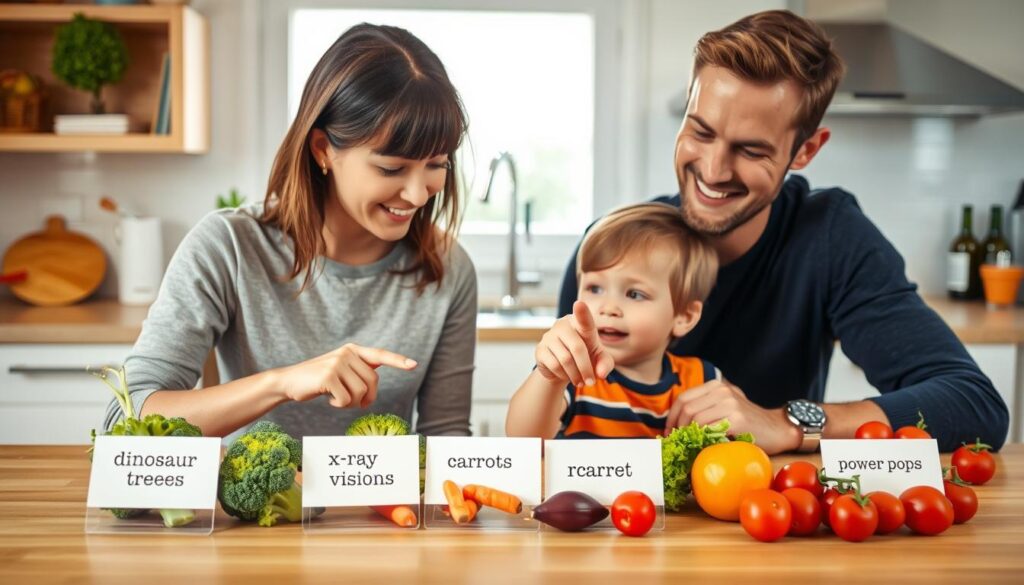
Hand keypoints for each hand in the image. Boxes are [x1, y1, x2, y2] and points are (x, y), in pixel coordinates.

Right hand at [276, 343, 416, 408]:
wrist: (289, 382)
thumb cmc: (318, 381)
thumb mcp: (340, 371)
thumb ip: (357, 372)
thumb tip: (373, 382)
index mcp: (352, 350)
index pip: (380, 355)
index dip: (397, 360)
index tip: (413, 365)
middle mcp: (347, 353)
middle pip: (372, 381)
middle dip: (367, 398)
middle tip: (356, 404)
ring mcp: (337, 362)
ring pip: (360, 392)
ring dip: (351, 403)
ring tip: (338, 400)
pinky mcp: (328, 375)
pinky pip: (346, 399)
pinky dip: (340, 405)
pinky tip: (330, 400)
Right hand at [535, 301, 614, 386]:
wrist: (564, 366)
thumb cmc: (586, 356)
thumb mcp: (600, 359)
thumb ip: (605, 364)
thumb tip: (600, 374)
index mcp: (580, 323)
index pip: (583, 318)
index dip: (581, 312)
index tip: (580, 304)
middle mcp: (562, 325)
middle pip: (577, 348)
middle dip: (586, 368)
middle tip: (591, 382)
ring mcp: (549, 336)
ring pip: (566, 359)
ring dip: (576, 375)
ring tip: (580, 381)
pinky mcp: (540, 349)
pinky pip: (554, 366)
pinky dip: (563, 375)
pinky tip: (566, 376)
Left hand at [663, 378, 800, 454]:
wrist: (778, 429)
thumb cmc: (748, 423)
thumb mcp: (725, 407)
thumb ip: (705, 408)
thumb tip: (675, 426)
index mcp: (716, 386)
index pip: (683, 398)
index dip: (672, 417)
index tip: (669, 432)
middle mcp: (722, 391)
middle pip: (686, 408)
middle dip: (676, 427)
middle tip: (676, 442)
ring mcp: (730, 404)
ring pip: (695, 418)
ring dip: (687, 435)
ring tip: (688, 446)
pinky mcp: (737, 419)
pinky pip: (709, 429)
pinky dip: (701, 440)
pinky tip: (702, 447)